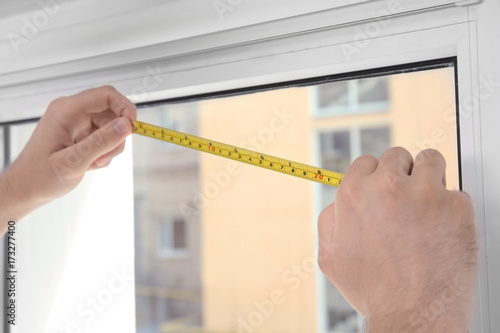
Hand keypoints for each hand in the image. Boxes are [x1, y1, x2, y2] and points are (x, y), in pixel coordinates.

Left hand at [0, 86, 136, 227]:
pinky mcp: (81, 134)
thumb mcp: (74, 161)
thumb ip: (101, 142)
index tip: (133, 127)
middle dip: (117, 135)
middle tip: (108, 154)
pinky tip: (91, 163)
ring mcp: (77, 123)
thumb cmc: (39, 176)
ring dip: (110, 147)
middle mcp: (72, 112)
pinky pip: (105, 137)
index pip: (106, 95)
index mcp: (66, 111)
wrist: (26, 189)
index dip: (125, 108)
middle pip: (112, 112)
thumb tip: (125, 125)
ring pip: (111, 126)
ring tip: (95, 162)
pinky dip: (105, 152)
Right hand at [318, 147, 477, 332]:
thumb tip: (338, 204)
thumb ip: (330, 222)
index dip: (376, 177)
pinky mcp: (455, 206)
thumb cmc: (374, 290)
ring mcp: (424, 193)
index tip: (384, 188)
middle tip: (406, 199)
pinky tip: (443, 229)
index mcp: (354, 194)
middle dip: (401, 174)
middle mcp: (387, 187)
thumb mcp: (331, 257)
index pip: (367, 162)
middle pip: (397, 156)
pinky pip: (457, 192)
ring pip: (430, 160)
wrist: (412, 314)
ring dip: (429, 176)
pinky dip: (452, 208)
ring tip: (428, 203)